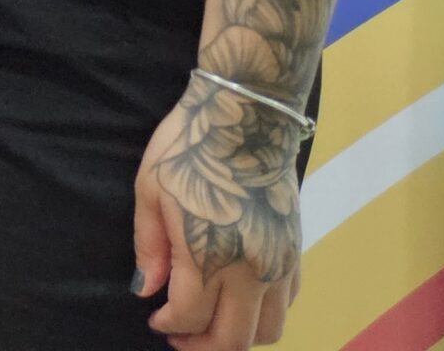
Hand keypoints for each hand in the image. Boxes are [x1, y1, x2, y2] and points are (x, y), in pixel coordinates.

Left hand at [133, 74, 304, 349]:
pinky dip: (263, 315)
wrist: (247, 115)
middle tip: (178, 335)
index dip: (169, 326)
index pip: (191, 317)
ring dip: (237, 337)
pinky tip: (237, 300)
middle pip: (234, 340)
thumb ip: (149, 248)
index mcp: (210, 254)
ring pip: (270, 331)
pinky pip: (287, 305)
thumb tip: (146, 291)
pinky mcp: (296, 252)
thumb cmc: (189, 146)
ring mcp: (280, 263)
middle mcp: (252, 269)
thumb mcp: (150, 190)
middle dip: (201, 346)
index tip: (154, 319)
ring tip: (208, 322)